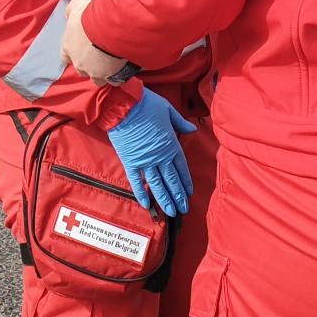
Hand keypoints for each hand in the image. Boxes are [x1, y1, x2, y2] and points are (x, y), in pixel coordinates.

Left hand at [61, 0, 126, 84]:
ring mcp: (95, 72)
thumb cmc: (93, 15)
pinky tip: (124, 68)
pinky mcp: (110, 76)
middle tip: (99, 53)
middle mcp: (79, 62)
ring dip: (103, 72)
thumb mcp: (78, 5)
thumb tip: (68, 14)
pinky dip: (118, 76)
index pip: (65, 56)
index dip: (73, 53)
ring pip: (97, 78)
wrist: (113, 27)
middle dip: (89, 64)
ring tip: (113, 63)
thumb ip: (71, 10)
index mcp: (68, 47)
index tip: (82, 47)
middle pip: (81, 69)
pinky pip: (114, 81)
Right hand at [106, 88, 197, 218]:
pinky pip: (136, 181)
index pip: (181, 167)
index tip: (189, 193)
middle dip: (178, 196)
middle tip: (183, 209)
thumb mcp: (168, 110)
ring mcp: (144, 161)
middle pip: (171, 180)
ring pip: (157, 185)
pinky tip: (147, 204)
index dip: (186, 181)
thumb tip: (193, 130)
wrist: (123, 104)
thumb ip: (180, 123)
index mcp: (171, 144)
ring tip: (171, 212)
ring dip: (164, 199)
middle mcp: (160, 156)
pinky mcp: (129, 162)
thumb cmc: (146, 104)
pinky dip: (141, 193)